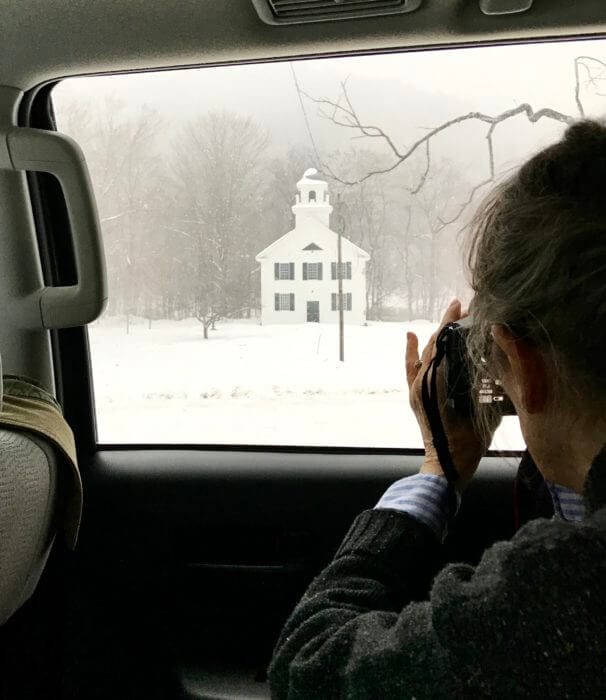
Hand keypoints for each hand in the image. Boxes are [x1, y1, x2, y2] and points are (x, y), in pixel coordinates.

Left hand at [405, 299, 493, 488]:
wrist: (448, 463)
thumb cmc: (468, 441)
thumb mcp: (483, 410)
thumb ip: (484, 386)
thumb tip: (490, 365)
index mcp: (437, 380)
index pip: (443, 342)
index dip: (451, 323)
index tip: (460, 306)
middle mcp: (423, 380)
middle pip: (434, 344)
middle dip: (447, 326)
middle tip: (461, 310)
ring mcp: (416, 387)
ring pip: (424, 354)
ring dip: (435, 337)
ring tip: (449, 321)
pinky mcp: (414, 395)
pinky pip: (410, 368)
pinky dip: (411, 352)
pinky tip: (410, 336)